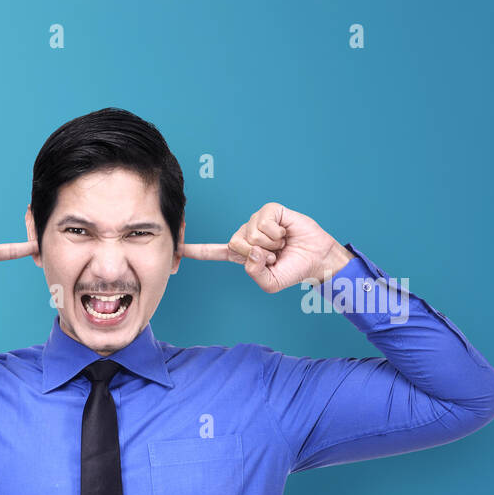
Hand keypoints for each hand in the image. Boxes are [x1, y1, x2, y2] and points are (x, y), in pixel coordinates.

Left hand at [181, 202, 351, 292]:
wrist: (316, 259)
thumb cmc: (293, 270)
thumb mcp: (270, 283)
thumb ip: (255, 274)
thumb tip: (251, 252)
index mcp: (240, 254)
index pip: (213, 251)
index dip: (196, 250)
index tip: (177, 249)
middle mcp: (245, 236)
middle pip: (234, 244)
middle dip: (258, 253)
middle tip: (274, 254)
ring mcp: (256, 222)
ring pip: (250, 234)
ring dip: (271, 243)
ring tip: (281, 244)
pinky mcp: (271, 211)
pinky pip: (263, 222)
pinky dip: (276, 232)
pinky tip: (285, 232)